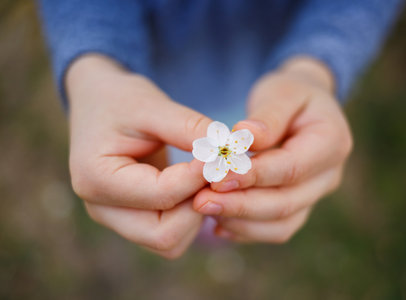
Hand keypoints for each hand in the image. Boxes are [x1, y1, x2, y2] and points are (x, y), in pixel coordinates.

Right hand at [67, 55, 210, 257]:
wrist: (100, 105)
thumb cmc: (121, 100)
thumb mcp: (153, 105)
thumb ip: (190, 128)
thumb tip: (229, 152)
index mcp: (96, 178)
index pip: (163, 194)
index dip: (200, 176)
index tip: (223, 153)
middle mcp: (101, 209)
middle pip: (164, 236)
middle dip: (199, 206)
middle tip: (215, 171)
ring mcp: (116, 219)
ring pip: (170, 242)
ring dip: (196, 214)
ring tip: (204, 175)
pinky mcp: (133, 220)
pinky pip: (170, 236)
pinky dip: (190, 217)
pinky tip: (195, 184)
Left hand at [193, 58, 352, 242]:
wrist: (303, 107)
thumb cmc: (290, 94)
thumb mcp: (281, 93)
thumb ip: (267, 117)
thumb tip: (245, 139)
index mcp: (331, 142)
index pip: (291, 168)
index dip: (253, 176)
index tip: (216, 176)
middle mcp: (328, 175)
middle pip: (285, 203)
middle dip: (240, 205)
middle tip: (200, 201)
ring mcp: (315, 195)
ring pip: (281, 225)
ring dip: (240, 221)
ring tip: (204, 209)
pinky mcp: (299, 207)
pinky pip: (275, 229)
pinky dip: (246, 230)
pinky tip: (217, 223)